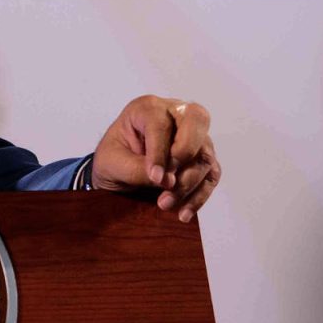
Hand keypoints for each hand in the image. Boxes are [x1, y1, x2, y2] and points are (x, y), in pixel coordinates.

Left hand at [92, 96, 220, 222]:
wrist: (117, 174)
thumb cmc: (113, 159)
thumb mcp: (111, 163)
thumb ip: (135, 168)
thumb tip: (167, 181)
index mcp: (147, 108)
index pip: (160, 122)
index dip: (159, 151)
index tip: (155, 177)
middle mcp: (175, 115)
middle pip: (197, 120)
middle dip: (185, 153)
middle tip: (168, 180)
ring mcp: (193, 137)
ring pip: (205, 154)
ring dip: (188, 183)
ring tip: (165, 204)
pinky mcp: (201, 160)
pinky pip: (211, 176)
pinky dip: (199, 196)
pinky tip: (183, 213)